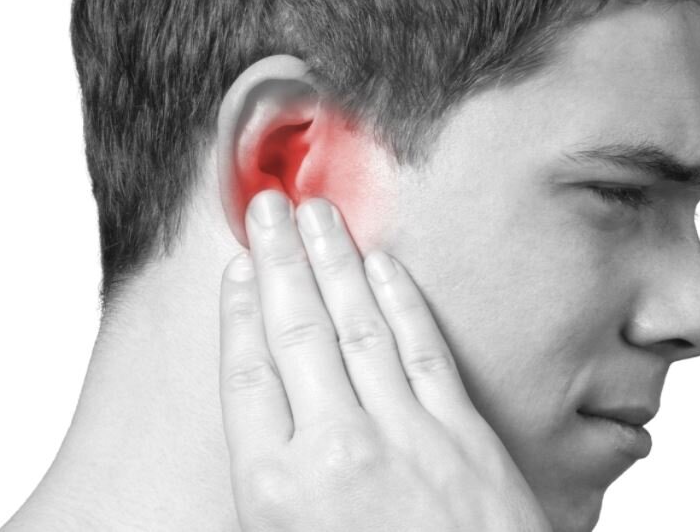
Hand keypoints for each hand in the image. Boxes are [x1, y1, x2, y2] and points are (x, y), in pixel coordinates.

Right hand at [218, 189, 551, 531]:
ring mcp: (403, 436)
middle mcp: (334, 450)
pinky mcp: (462, 435)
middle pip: (294, 331)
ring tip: (313, 213)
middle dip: (279, 259)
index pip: (246, 373)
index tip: (238, 268)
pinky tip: (380, 264)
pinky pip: (421, 349)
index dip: (240, 311)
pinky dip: (400, 300)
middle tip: (266, 208)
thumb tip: (258, 424)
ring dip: (332, 261)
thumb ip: (268, 487)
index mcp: (277, 491)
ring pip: (356, 326)